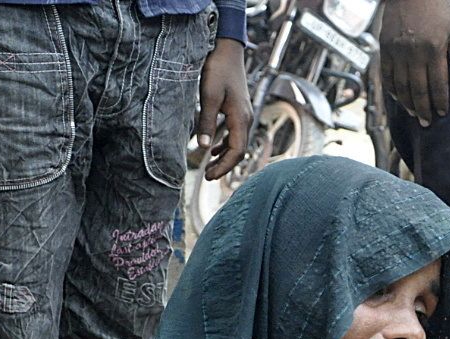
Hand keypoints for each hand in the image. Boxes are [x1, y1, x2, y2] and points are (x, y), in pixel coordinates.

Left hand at [197, 38, 251, 179]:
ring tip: (210, 167)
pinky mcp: (238, 109)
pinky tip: (214, 148)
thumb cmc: (218, 70)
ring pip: (237, 143)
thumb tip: (203, 148)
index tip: (209, 176)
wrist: (227, 50)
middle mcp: (246, 119)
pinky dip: (225, 144)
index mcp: (240, 118)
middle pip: (239, 151)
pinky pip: (234, 134)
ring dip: (224, 157)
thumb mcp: (209, 96)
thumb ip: (206, 122)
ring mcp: (244, 114)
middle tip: (208, 176)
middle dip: (224, 166)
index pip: (237, 152)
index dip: (224, 166)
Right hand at [379, 0, 449, 127]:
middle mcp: (413, 52)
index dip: (440, 102)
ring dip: (407, 103)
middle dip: (423, 109)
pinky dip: (391, 89)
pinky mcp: (384, 47)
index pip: (438, 84)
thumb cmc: (438, 7)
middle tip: (426, 123)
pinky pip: (386, 75)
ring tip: (414, 114)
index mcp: (434, 49)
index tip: (442, 113)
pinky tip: (398, 98)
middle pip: (418, 90)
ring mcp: (396, 51)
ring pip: (400, 86)